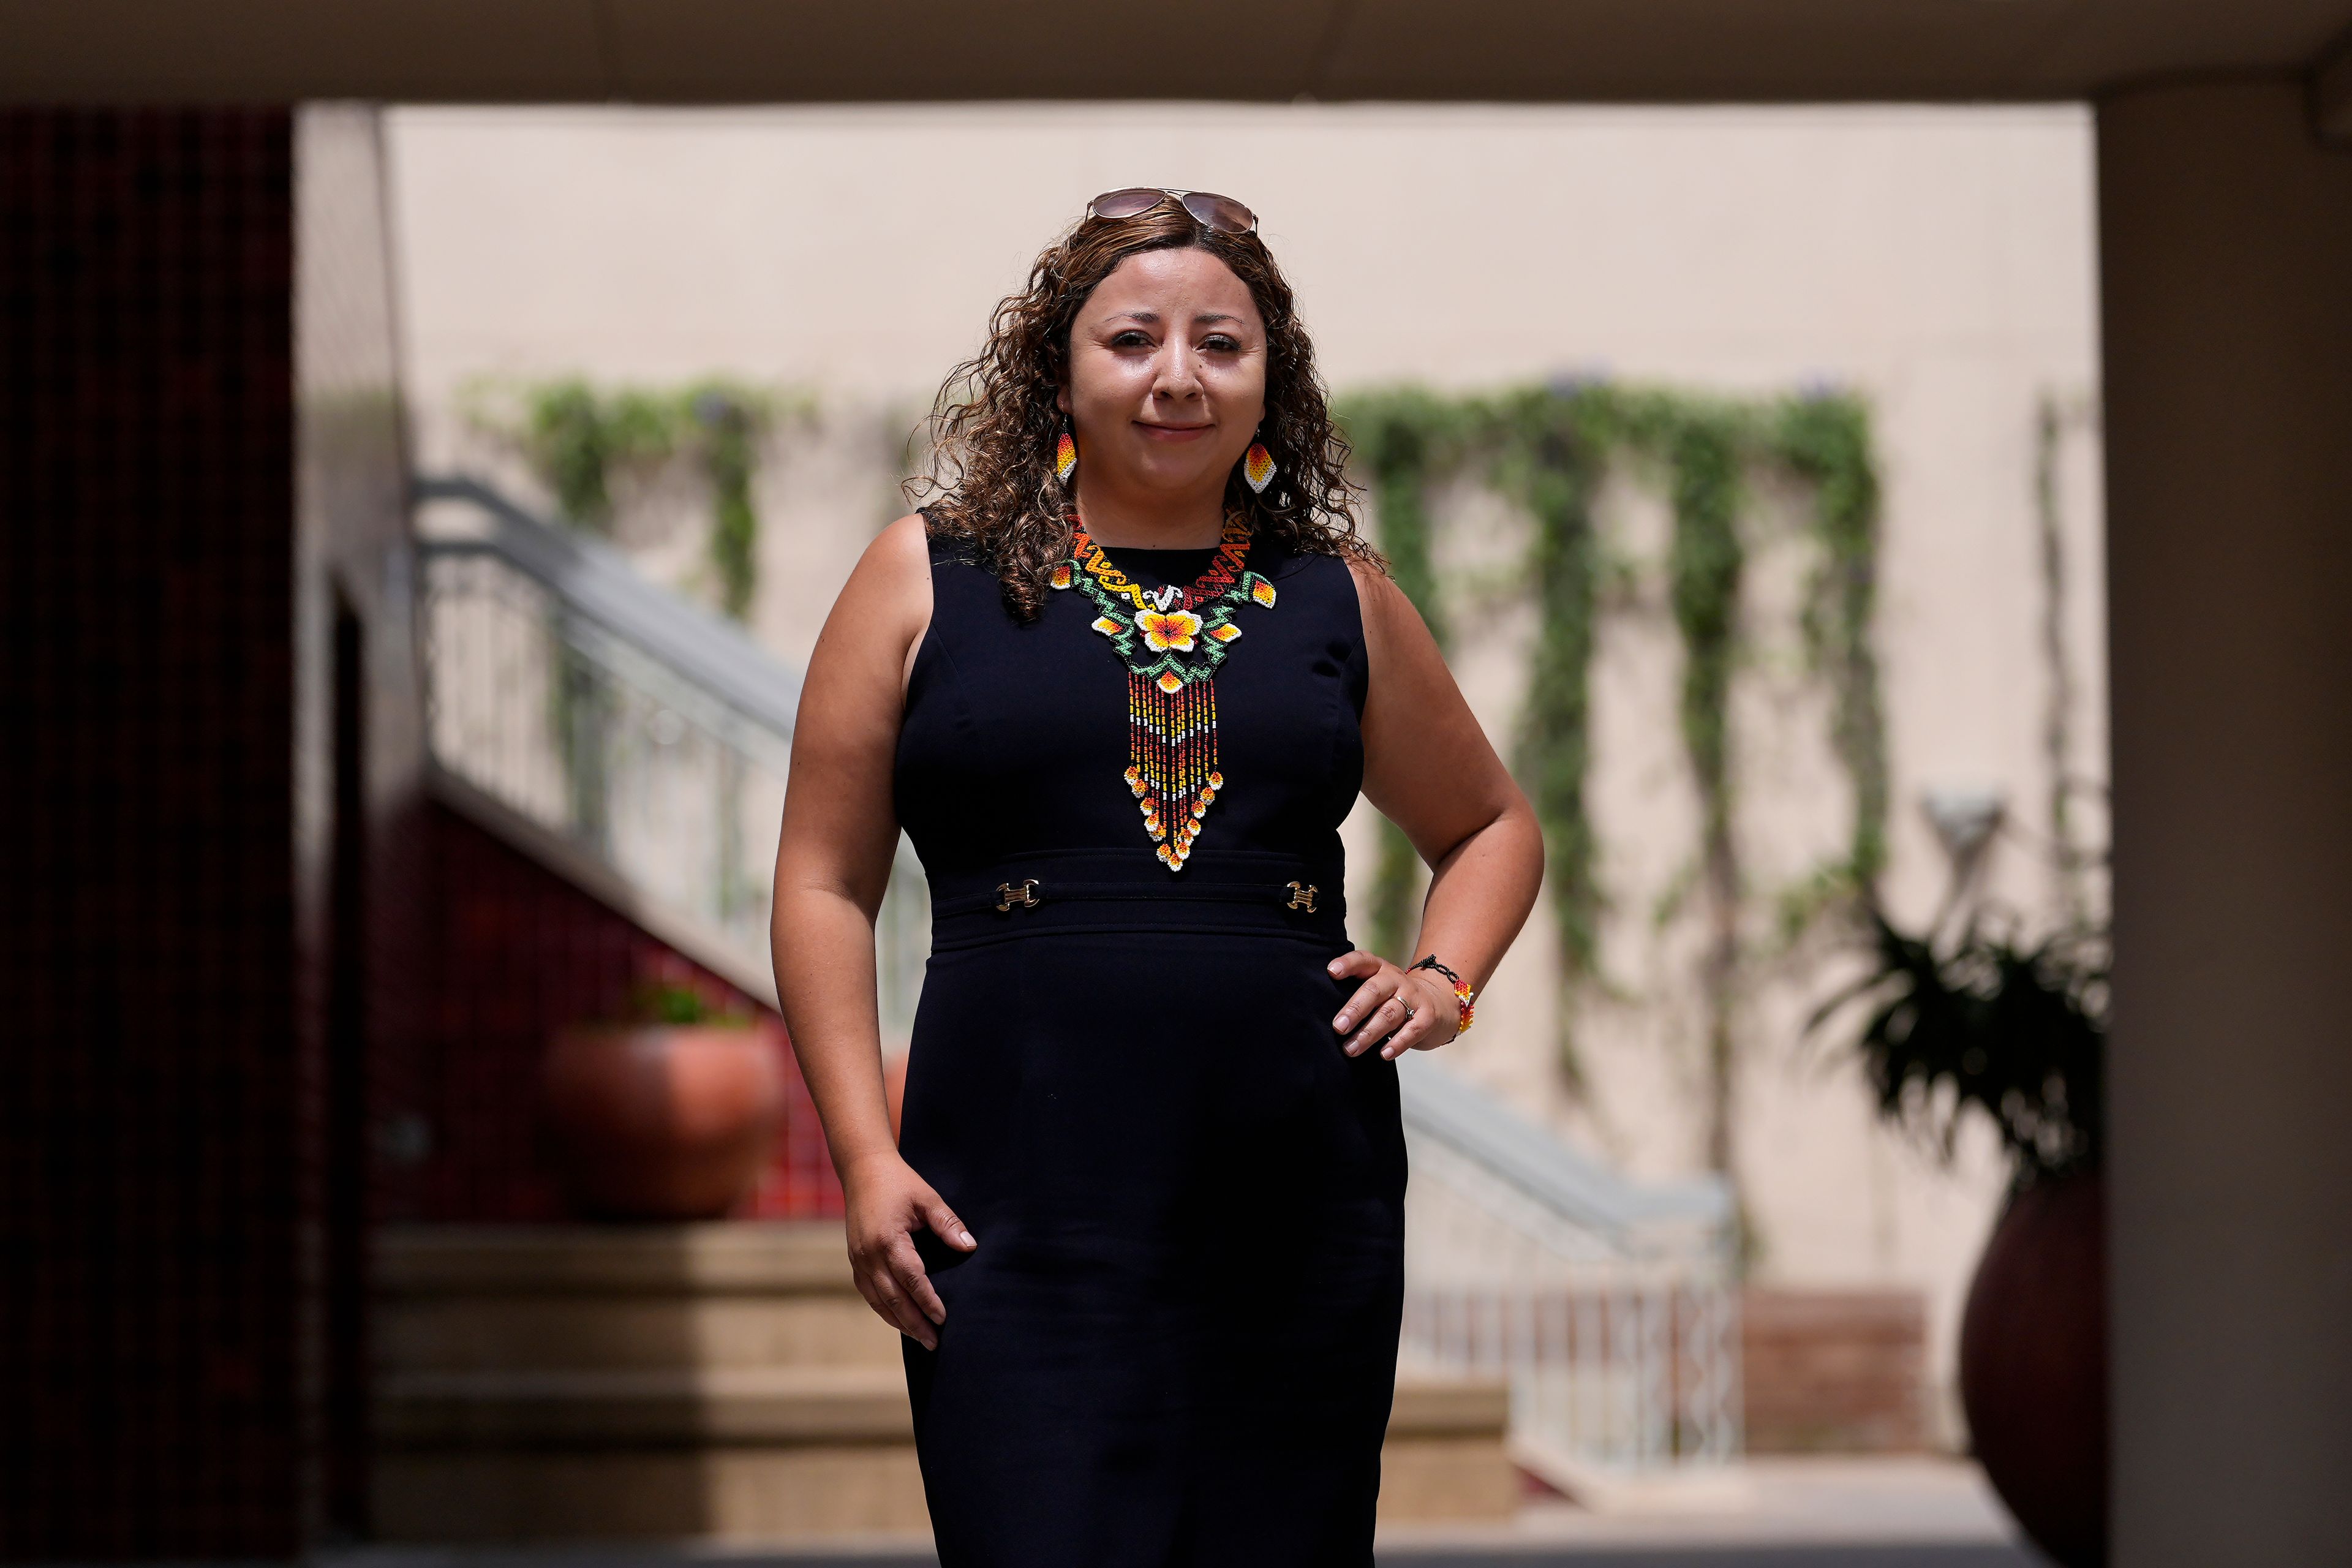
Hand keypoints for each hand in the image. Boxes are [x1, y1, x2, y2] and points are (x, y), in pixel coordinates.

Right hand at [841, 1151, 974, 1350]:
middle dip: (914, 1323)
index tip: (943, 1318)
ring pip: (878, 1301)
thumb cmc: (899, 1182)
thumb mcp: (927, 1198)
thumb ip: (947, 1223)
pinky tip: (899, 1319)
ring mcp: (858, 1259)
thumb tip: (969, 1246)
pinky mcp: (855, 1260)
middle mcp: (868, 1254)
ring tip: (920, 1338)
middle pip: (893, 1298)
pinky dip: (884, 1310)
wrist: (863, 1170)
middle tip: (934, 1341)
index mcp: (888, 1239)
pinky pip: (869, 1293)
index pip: (911, 1278)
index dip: (927, 1301)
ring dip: (898, 1322)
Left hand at [1326, 950, 1460, 1059]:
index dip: (1347, 963)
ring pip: (1389, 1013)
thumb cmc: (1393, 998)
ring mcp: (1413, 996)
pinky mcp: (1428, 1016)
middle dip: (1354, 1009)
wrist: (1438, 1002)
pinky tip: (1384, 1054)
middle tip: (1338, 1028)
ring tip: (1351, 1049)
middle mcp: (1396, 979)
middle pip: (1374, 990)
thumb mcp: (1377, 988)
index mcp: (1379, 969)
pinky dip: (1398, 1043)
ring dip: (1369, 1033)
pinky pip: (1412, 1030)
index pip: (1363, 960)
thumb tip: (1321, 1014)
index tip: (1331, 972)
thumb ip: (1356, 993)